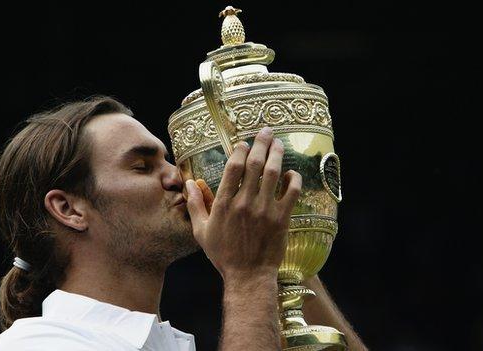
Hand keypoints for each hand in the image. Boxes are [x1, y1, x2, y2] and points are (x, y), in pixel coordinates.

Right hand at [185, 127, 302, 281]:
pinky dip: (293, 179)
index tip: (243, 143)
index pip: (233, 168)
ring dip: (277, 155)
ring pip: (273, 174)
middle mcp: (245, 203)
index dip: (239, 151)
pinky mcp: (281, 218)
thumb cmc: (223, 255)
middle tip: (266, 131)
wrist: (248, 276)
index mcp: (224, 204)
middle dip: (261, 144)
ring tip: (278, 144)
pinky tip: (291, 173)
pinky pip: (291, 192)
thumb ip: (195, 205)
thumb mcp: (202, 231)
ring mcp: (265, 210)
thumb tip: (189, 183)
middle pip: (254, 165)